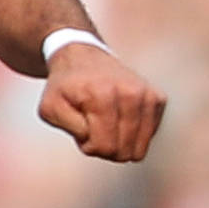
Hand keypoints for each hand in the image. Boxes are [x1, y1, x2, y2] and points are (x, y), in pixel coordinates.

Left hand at [37, 41, 166, 163]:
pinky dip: (133, 133)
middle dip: (105, 147)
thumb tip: (98, 140)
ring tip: (107, 122)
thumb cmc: (65, 87)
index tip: (82, 129)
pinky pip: (149, 137)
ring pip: (139, 148)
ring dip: (119, 142)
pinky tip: (121, 117)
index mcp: (102, 95)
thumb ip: (70, 128)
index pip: (104, 147)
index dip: (89, 146)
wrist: (84, 56)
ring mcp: (147, 95)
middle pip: (124, 151)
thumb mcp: (50, 108)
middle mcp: (130, 93)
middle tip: (94, 126)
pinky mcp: (158, 98)